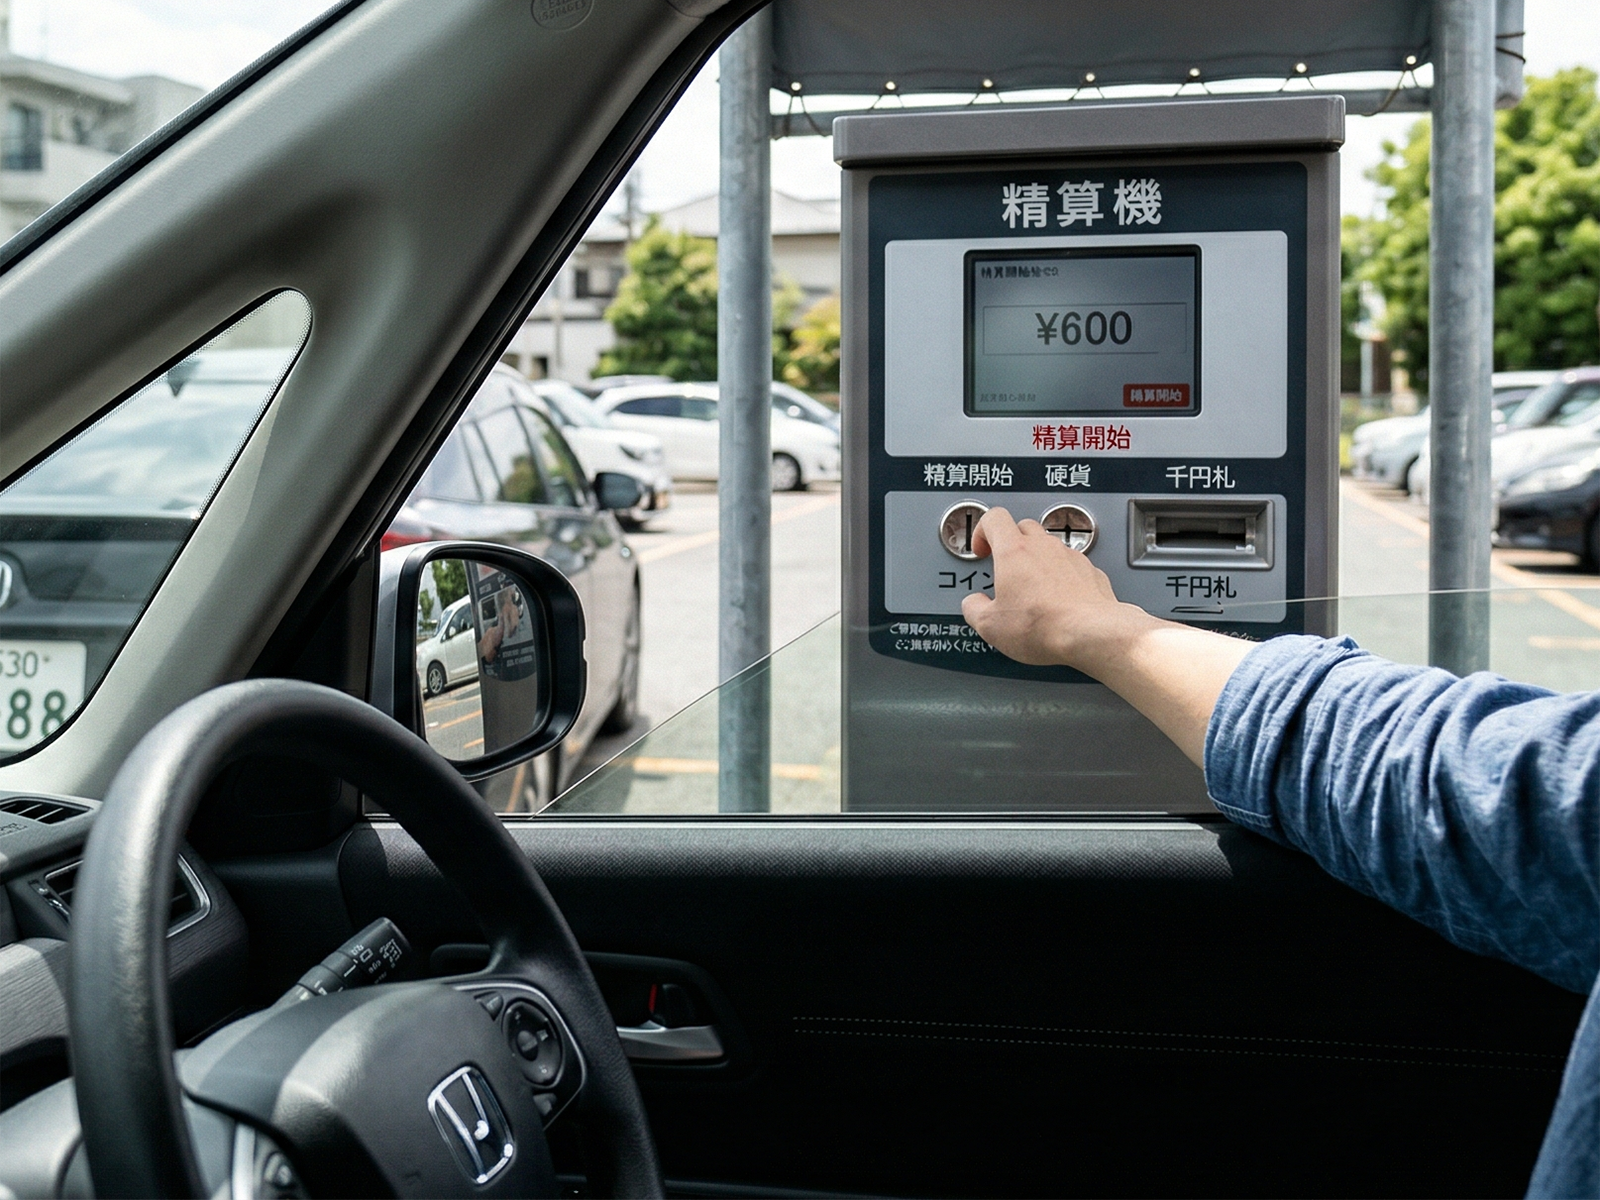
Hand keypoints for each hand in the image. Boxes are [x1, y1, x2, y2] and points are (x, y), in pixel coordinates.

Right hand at [960, 507, 1154, 671]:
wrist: (1090, 634)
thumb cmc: (1044, 625)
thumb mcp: (990, 626)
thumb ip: (974, 609)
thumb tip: (973, 605)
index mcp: (1013, 552)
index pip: (994, 518)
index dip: (982, 530)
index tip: (982, 550)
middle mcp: (1044, 547)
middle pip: (1023, 526)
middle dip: (1011, 543)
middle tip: (1005, 568)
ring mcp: (1070, 557)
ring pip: (1049, 545)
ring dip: (1038, 560)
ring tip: (1033, 589)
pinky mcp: (1090, 571)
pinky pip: (1072, 565)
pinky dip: (1062, 576)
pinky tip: (1059, 600)